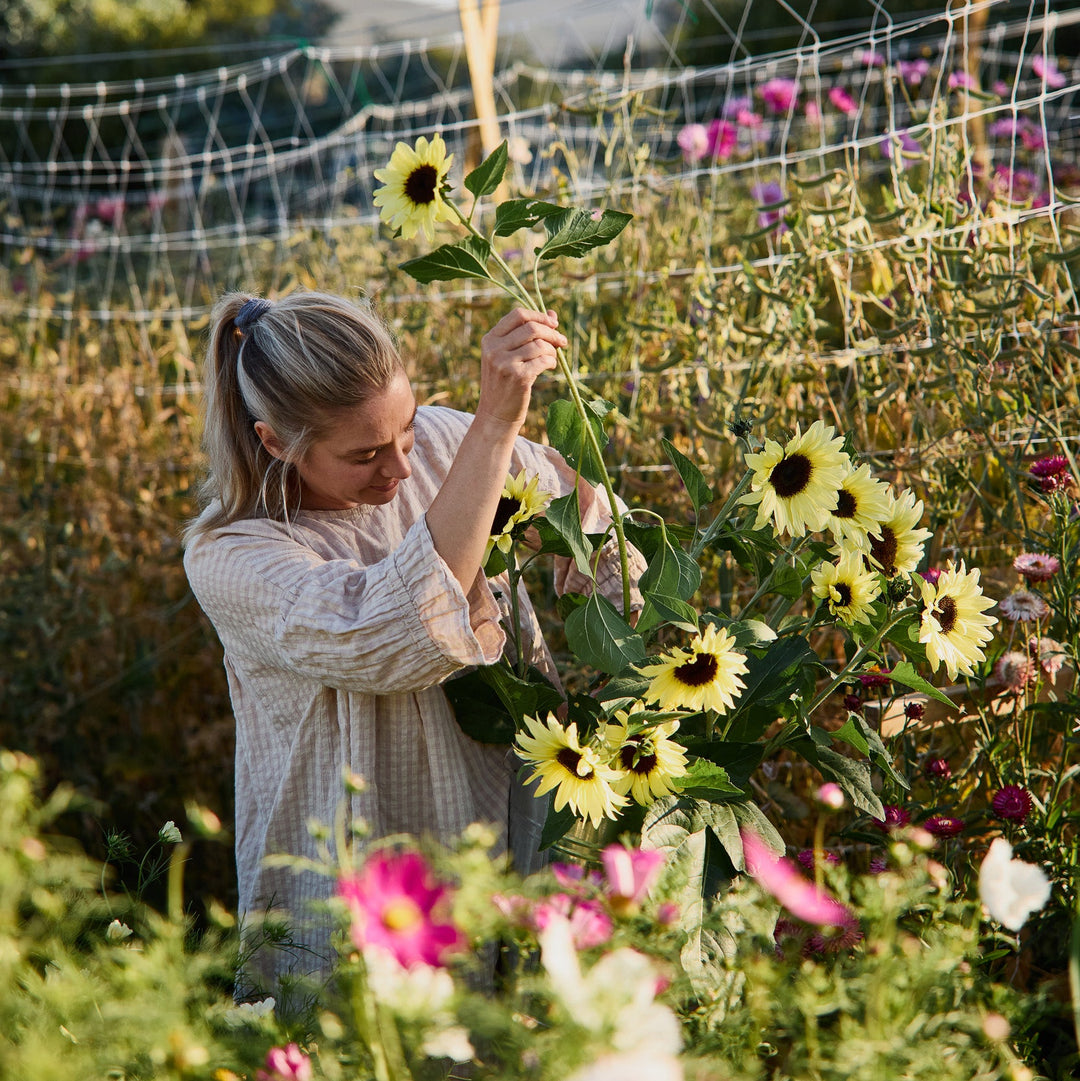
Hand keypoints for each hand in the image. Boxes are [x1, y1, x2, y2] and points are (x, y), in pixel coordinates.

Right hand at [475, 308, 566, 431]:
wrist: (496, 414)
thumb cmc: (505, 382)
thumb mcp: (509, 355)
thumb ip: (528, 333)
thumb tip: (553, 314)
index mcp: (490, 339)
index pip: (517, 315)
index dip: (539, 316)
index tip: (553, 323)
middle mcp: (494, 349)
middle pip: (532, 328)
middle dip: (552, 333)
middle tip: (562, 341)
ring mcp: (505, 363)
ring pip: (540, 344)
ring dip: (553, 350)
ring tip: (553, 358)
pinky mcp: (518, 377)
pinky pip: (544, 360)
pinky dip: (551, 361)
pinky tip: (550, 366)